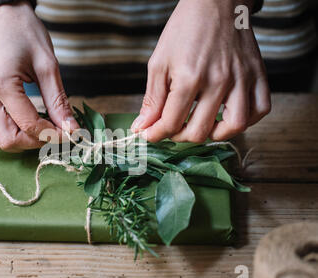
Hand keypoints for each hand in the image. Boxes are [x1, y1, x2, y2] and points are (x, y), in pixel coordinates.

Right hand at [0, 1, 78, 151]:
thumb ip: (58, 101)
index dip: (51, 135)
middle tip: (52, 132)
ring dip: (17, 140)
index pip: (28, 125)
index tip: (68, 133)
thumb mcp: (48, 65)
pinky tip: (22, 121)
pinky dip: (6, 132)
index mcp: (0, 83)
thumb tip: (71, 129)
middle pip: (6, 140)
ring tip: (36, 127)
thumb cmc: (24, 32)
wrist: (0, 13)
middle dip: (33, 142)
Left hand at [131, 0, 270, 142]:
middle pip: (200, 131)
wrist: (215, 2)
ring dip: (215, 135)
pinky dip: (247, 120)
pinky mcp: (258, 74)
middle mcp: (218, 81)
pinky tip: (229, 115)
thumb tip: (142, 127)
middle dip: (179, 137)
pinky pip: (261, 109)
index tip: (148, 135)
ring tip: (202, 126)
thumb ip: (152, 99)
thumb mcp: (159, 63)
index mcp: (189, 77)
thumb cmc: (184, 30)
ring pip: (235, 126)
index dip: (155, 134)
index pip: (171, 122)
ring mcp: (241, 78)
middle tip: (173, 129)